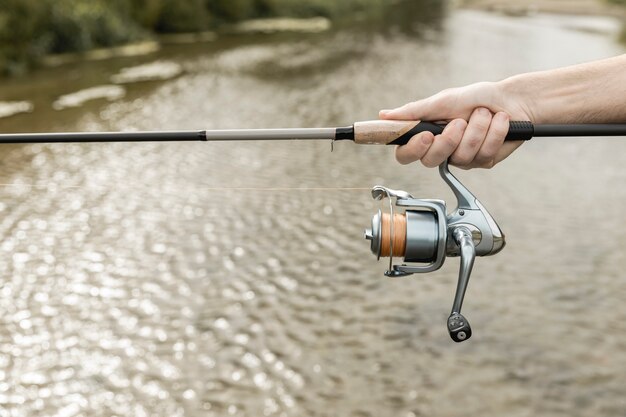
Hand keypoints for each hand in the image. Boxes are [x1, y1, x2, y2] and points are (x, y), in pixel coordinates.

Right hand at [379, 81, 532, 168]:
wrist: (512, 99)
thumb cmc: (476, 97)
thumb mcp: (442, 100)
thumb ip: (414, 112)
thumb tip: (384, 115)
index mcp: (427, 135)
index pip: (405, 154)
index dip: (413, 149)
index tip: (427, 135)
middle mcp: (442, 150)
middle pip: (431, 160)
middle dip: (449, 140)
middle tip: (460, 122)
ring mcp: (463, 158)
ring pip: (462, 156)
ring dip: (477, 129)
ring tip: (484, 114)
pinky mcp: (484, 161)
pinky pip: (484, 154)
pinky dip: (494, 132)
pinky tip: (499, 122)